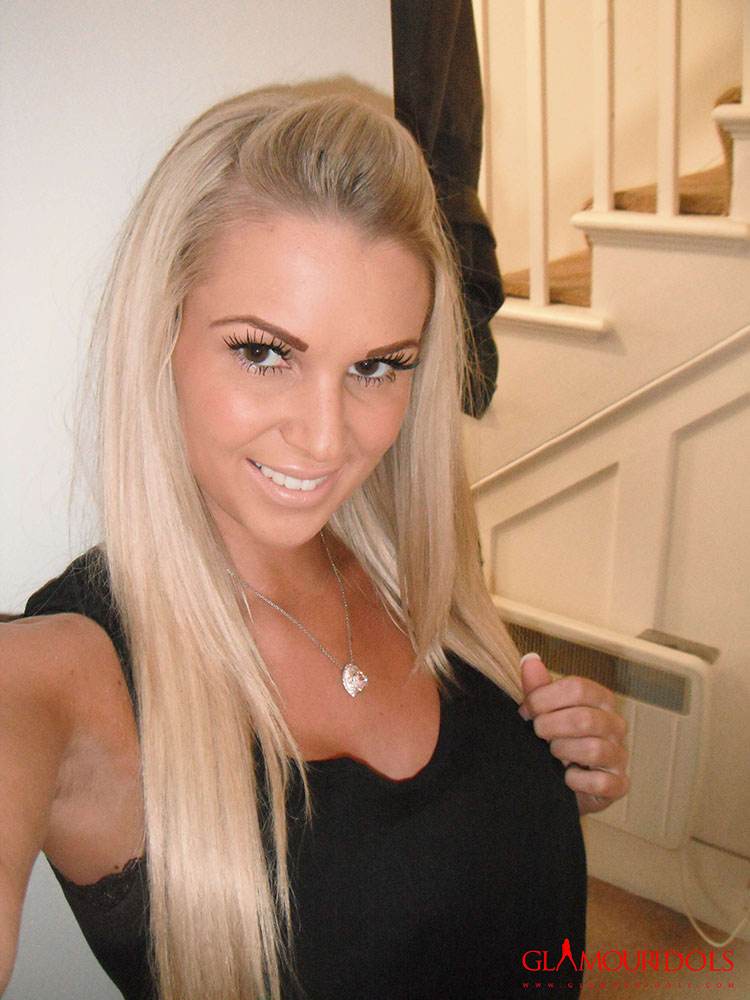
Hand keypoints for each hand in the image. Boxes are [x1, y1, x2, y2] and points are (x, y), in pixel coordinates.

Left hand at [517, 653, 629, 815]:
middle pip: (585, 718)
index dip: (545, 698)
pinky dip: (577, 781)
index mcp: (600, 699)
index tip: (526, 711)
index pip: (577, 687)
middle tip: (538, 734)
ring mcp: (619, 754)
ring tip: (553, 754)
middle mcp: (615, 723)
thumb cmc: (558, 738)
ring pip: (593, 749)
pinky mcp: (619, 784)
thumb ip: (538, 687)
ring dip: (563, 752)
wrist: (564, 780)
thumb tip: (529, 660)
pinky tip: (567, 777)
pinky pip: (601, 782)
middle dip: (550, 727)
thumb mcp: (545, 711)